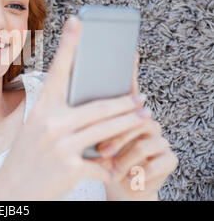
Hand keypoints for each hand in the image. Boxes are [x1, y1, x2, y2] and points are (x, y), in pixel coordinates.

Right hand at [0, 16, 148, 200]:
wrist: (12, 190)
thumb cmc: (25, 158)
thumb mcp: (35, 130)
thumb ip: (58, 117)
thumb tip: (87, 109)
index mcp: (41, 109)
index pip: (57, 71)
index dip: (68, 45)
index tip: (78, 21)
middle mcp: (50, 123)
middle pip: (97, 106)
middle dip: (124, 102)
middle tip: (140, 97)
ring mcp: (60, 145)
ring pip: (105, 130)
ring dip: (128, 125)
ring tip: (142, 118)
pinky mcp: (70, 167)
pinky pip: (100, 163)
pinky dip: (109, 166)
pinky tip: (114, 167)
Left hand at [90, 52, 178, 199]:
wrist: (119, 189)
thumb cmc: (102, 163)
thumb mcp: (89, 143)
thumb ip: (86, 124)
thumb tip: (72, 109)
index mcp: (124, 114)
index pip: (126, 89)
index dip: (130, 71)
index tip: (132, 52)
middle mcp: (145, 120)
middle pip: (133, 118)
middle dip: (115, 134)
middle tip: (101, 149)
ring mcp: (159, 138)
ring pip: (142, 141)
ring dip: (123, 157)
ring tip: (110, 166)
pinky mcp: (169, 159)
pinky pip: (154, 162)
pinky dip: (136, 173)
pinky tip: (127, 176)